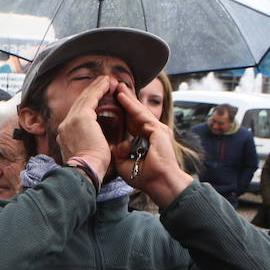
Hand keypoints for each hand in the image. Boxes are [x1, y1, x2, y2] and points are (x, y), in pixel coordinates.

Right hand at [54, 74, 116, 179]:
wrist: (84, 171)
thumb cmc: (89, 168)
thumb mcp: (86, 154)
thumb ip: (88, 144)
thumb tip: (97, 143)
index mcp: (65, 135)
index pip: (77, 114)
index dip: (87, 104)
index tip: (98, 98)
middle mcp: (65, 125)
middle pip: (79, 104)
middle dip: (92, 92)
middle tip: (103, 83)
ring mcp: (71, 120)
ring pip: (85, 98)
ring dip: (97, 87)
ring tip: (106, 80)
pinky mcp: (81, 118)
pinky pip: (92, 98)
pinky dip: (99, 89)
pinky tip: (107, 83)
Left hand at [110, 89, 191, 207]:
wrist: (160, 183)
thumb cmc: (144, 177)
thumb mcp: (125, 163)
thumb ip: (119, 152)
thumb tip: (112, 145)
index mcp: (144, 140)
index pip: (130, 122)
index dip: (121, 112)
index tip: (109, 102)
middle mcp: (151, 132)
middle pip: (135, 112)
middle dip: (124, 100)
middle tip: (114, 87)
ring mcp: (157, 130)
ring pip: (138, 110)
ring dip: (127, 98)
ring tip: (117, 86)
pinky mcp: (158, 130)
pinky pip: (141, 114)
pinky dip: (131, 105)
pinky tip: (121, 96)